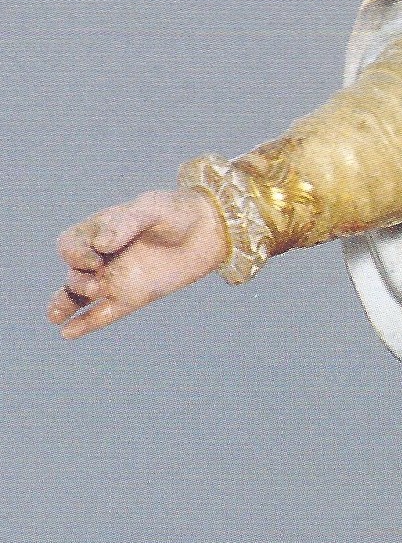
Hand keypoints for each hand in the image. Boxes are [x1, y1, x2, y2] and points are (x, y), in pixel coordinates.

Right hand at [48, 188, 227, 338]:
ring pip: (80, 296)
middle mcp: (102, 257)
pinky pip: (103, 314)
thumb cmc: (176, 212)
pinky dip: (86, 324)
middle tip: (96, 286)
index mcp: (98, 231)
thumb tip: (101, 244)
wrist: (206, 230)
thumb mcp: (151, 209)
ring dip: (65, 305)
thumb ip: (125, 223)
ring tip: (54, 317)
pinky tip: (68, 333)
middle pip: (74, 273)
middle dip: (78, 281)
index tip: (96, 258)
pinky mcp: (132, 298)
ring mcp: (115, 279)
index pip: (70, 245)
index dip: (75, 255)